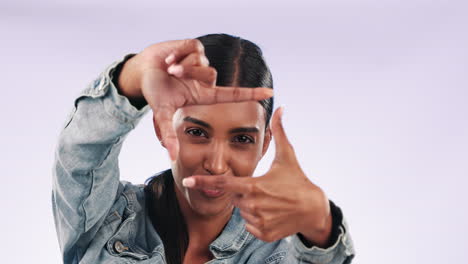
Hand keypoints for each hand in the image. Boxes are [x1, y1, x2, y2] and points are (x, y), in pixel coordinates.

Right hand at [118, 39, 272, 159]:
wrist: (142, 72)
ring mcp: (201, 62)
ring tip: (168, 67)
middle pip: (210, 74)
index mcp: (203, 94)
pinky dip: (177, 52)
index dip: (251, 94)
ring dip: (181, 63)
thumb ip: (168, 134)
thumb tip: (171, 156)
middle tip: (171, 73)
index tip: (270, 93)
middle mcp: (206, 79)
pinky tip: (168, 58)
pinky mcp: (193, 46)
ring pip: (201, 61)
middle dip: (188, 72)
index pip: (232, 95)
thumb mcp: (162, 113)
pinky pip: (192, 48)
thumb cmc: (156, 92)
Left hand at [182, 107, 332, 245]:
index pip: (223, 183)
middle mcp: (253, 205)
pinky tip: (271, 212)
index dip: (204, 181)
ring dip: (251, 205)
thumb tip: (280, 108)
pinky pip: (249, 225)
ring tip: (270, 200)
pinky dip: (257, 219)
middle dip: (244, 192)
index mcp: (254, 186)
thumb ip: (279, 131)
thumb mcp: (288, 155)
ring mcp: (258, 221)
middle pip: (234, 197)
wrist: (314, 209)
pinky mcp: (263, 234)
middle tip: (263, 188)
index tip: (187, 181)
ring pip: (242, 211)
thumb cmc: (298, 180)